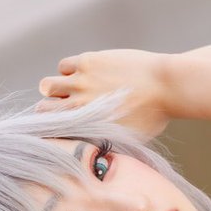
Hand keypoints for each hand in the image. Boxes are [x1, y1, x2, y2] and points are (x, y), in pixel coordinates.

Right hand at [35, 48, 171, 137]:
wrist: (166, 87)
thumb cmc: (153, 116)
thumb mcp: (129, 140)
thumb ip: (107, 142)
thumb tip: (94, 148)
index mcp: (88, 128)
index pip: (54, 132)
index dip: (52, 130)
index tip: (57, 128)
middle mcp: (79, 107)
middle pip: (44, 109)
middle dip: (48, 110)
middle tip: (60, 109)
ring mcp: (82, 82)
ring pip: (48, 85)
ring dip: (53, 89)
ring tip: (67, 90)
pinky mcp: (88, 62)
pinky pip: (64, 66)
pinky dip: (67, 71)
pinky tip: (80, 75)